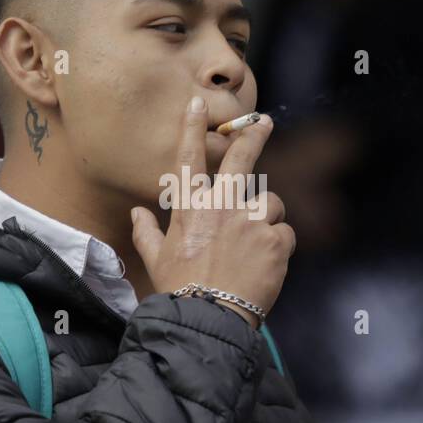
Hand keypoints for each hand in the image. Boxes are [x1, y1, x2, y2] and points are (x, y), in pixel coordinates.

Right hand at [131, 96, 294, 324]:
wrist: (209, 318)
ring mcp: (251, 221)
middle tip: (264, 122)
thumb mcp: (156, 260)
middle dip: (253, 136)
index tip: (197, 104)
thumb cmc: (180, 290)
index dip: (192, 128)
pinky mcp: (276, 240)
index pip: (190, 160)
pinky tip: (266, 263)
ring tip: (256, 245)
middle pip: (241, 160)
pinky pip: (285, 232)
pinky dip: (279, 245)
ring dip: (267, 218)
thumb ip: (147, 233)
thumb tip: (137, 214)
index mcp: (191, 209)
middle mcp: (222, 207)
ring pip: (271, 202)